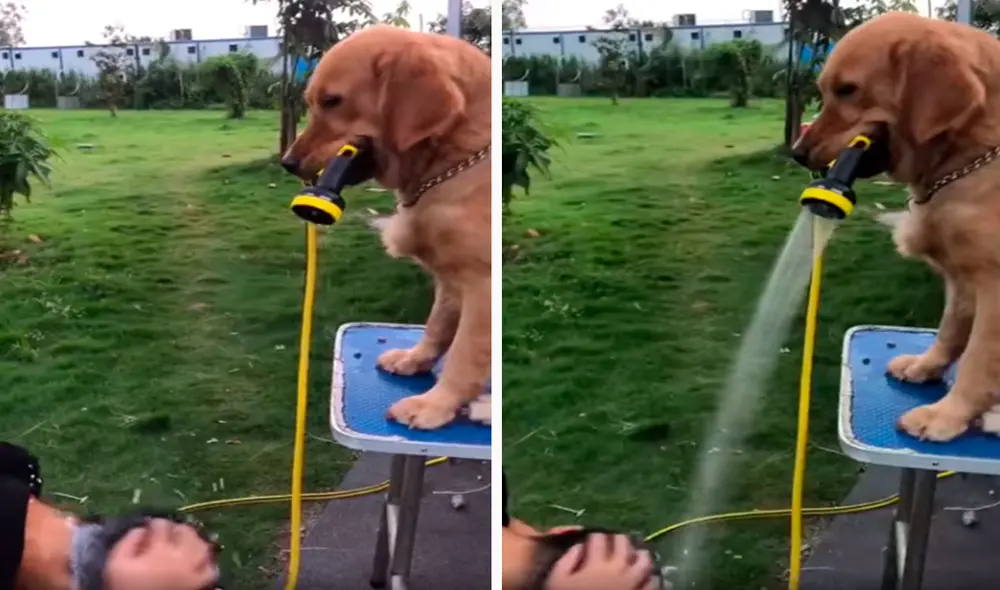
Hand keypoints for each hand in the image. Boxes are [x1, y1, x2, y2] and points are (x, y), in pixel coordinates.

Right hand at [103, 519, 216, 589]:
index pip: (162, 526)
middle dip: (177, 528)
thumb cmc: (124, 589)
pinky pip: (211, 569)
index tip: (149, 526)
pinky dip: (206, 562)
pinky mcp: (200, 585)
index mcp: (160, 550)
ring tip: (185, 544)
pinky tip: (197, 562)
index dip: (154, 523)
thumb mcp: (116, 565)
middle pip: (187, 532)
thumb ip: (127, 543)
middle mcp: (182, 557)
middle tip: (168, 532)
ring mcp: (194, 571)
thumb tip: (141, 530)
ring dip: (195, 541)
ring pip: (203, 547)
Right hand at [545, 533, 659, 589]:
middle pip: (624, 543)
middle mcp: (618, 569)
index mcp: (596, 564)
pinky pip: (655, 583)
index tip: (592, 540)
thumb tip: (578, 548)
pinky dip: (653, 577)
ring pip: (645, 560)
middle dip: (618, 539)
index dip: (594, 537)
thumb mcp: (556, 581)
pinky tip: (648, 578)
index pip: (599, 538)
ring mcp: (634, 584)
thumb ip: (566, 561)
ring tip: (635, 556)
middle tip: (614, 542)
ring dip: (640, 555)